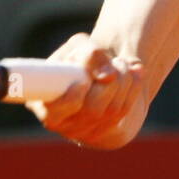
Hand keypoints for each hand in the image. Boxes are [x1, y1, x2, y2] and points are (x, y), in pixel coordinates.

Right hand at [26, 33, 144, 149]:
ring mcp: (87, 131)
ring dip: (124, 80)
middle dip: (109, 81)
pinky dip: (134, 86)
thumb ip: (88, 53)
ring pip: (111, 109)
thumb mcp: (78, 47)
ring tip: (122, 63)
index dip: (71, 98)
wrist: (96, 73)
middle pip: (91, 109)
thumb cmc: (79, 60)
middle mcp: (64, 124)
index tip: (84, 81)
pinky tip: (134, 71)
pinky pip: (125, 109)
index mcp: (43, 104)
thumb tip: (108, 76)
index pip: (54, 111)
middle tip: (114, 62)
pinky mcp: (109, 130)